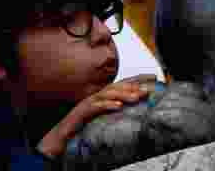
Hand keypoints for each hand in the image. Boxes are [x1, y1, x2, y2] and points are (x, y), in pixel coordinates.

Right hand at [36, 74, 157, 159]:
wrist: (60, 138)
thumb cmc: (82, 128)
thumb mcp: (103, 118)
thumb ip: (116, 110)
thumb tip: (134, 108)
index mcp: (102, 97)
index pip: (122, 84)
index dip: (137, 79)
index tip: (154, 77)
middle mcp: (95, 97)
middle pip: (116, 87)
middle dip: (133, 86)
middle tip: (148, 90)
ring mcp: (87, 103)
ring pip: (107, 94)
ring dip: (123, 94)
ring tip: (136, 97)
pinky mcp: (81, 113)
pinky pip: (95, 107)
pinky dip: (107, 105)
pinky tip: (118, 106)